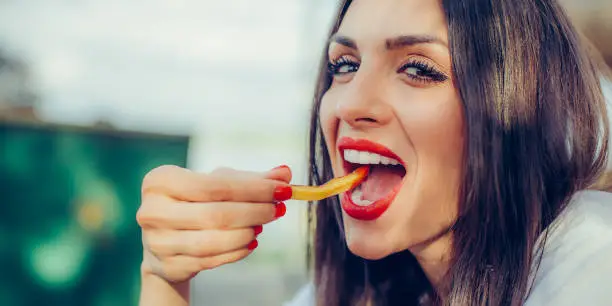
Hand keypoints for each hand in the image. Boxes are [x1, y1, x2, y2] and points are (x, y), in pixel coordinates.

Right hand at [136, 165, 291, 282]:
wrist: (165, 240)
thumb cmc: (195, 203)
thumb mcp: (218, 184)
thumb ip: (252, 179)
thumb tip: (285, 173)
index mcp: (160, 181)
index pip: (214, 185)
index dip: (253, 188)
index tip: (283, 189)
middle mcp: (152, 211)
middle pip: (216, 213)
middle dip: (255, 211)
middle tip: (278, 208)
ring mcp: (157, 242)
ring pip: (214, 240)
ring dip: (247, 232)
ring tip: (263, 225)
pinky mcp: (167, 266)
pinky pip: (211, 260)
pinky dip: (237, 251)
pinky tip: (251, 241)